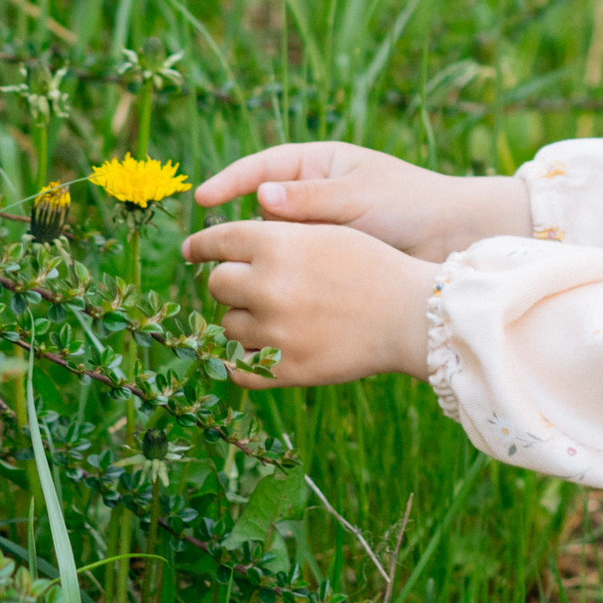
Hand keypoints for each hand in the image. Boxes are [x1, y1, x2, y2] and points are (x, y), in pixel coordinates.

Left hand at [179, 213, 439, 386]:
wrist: (409, 315)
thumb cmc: (371, 267)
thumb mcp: (325, 233)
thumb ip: (276, 235)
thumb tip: (226, 245)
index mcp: (277, 245)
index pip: (217, 241)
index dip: (201, 245)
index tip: (192, 250)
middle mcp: (268, 286)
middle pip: (217, 284)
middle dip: (230, 283)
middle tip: (252, 286)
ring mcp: (275, 332)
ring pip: (226, 325)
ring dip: (243, 320)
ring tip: (277, 317)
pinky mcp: (285, 369)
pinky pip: (239, 367)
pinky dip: (245, 360)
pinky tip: (263, 350)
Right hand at [191, 141, 531, 261]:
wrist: (454, 237)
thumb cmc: (410, 203)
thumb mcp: (359, 196)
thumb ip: (311, 199)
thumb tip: (261, 197)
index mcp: (320, 166)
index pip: (262, 168)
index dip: (230, 182)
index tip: (203, 200)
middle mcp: (314, 197)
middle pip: (261, 212)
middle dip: (237, 230)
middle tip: (208, 251)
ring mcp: (320, 232)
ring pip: (275, 246)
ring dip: (258, 260)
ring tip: (236, 278)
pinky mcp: (329, 263)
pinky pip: (294, 269)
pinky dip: (279, 280)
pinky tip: (266, 295)